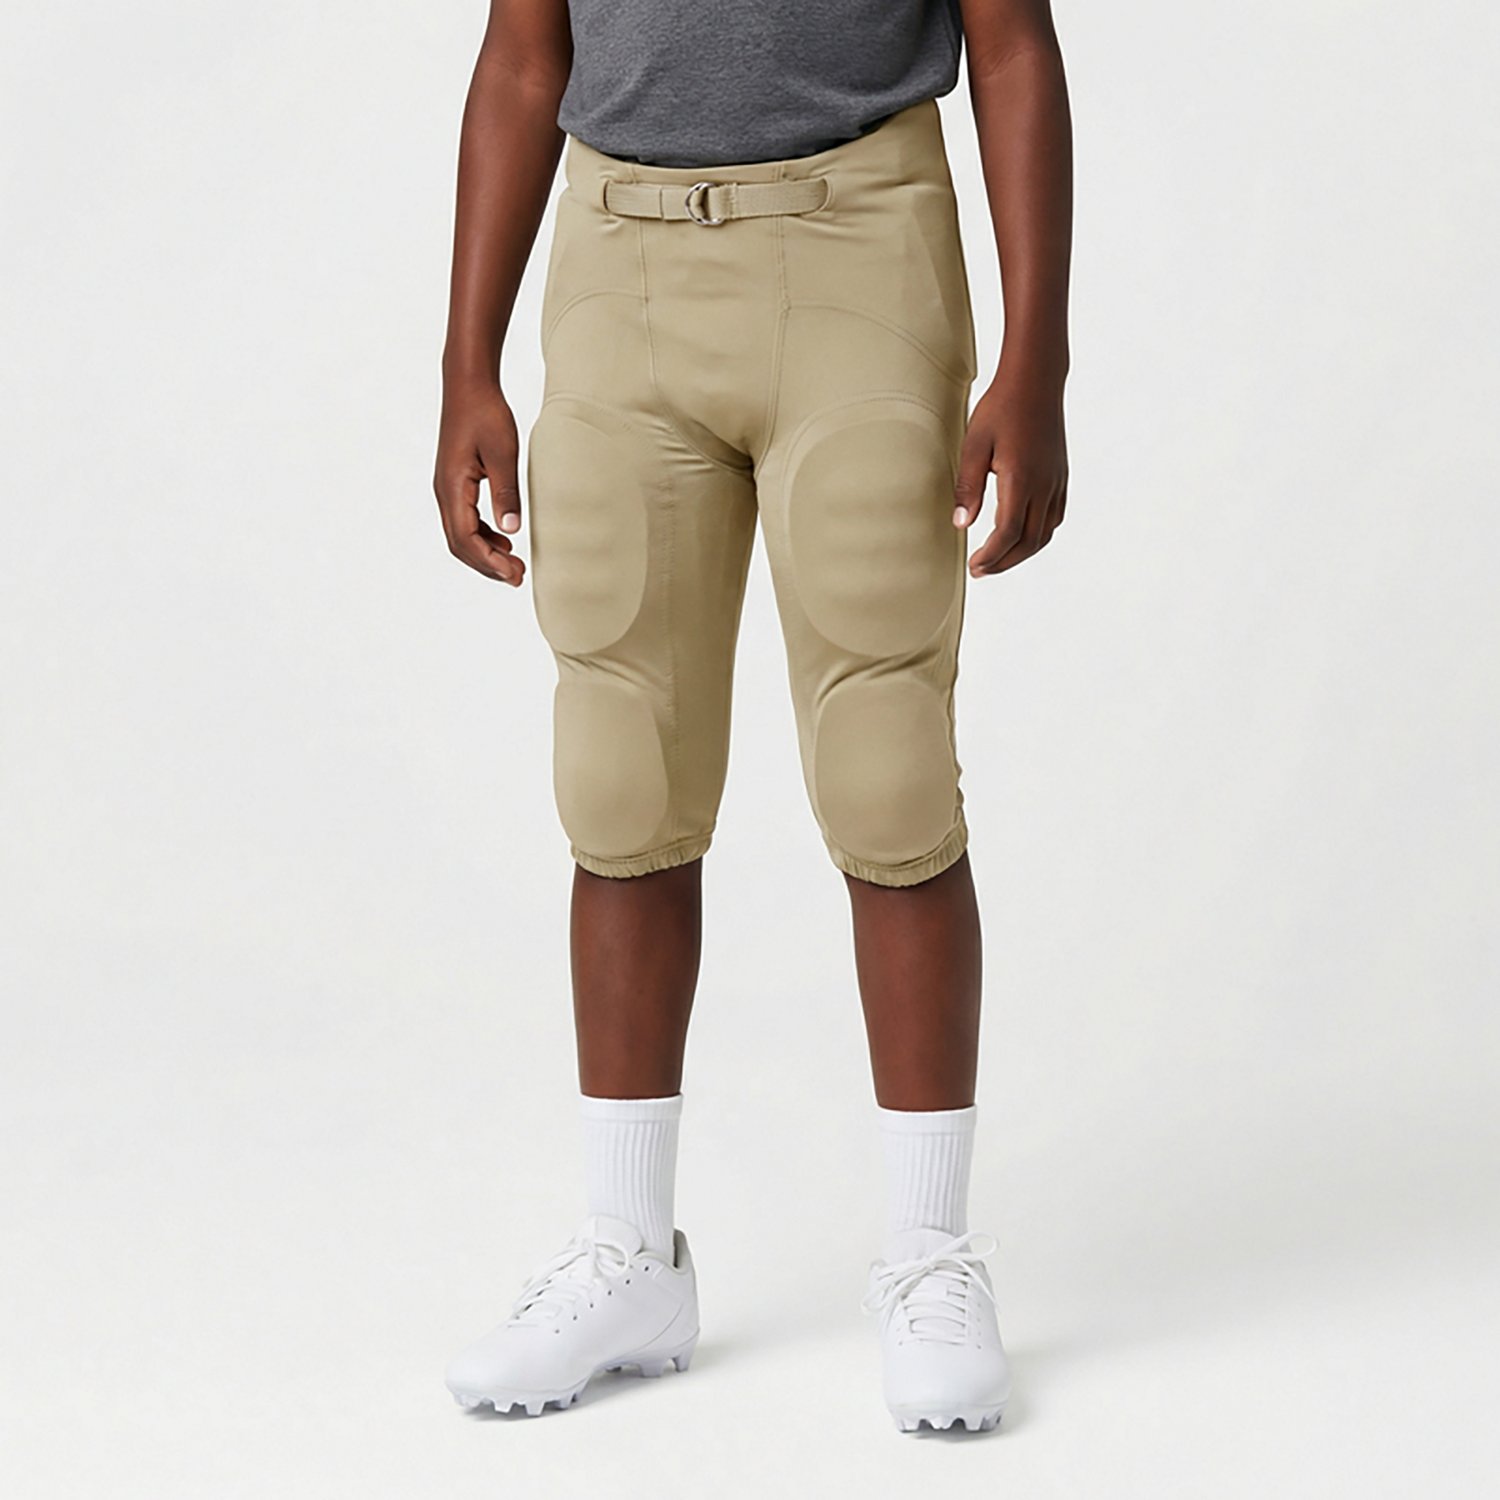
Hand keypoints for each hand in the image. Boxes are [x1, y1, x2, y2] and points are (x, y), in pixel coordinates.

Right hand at [433, 378, 524, 585]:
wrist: (468, 386)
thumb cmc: (486, 414)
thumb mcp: (503, 454)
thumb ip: (506, 493)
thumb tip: (512, 531)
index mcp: (452, 488)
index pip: (466, 539)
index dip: (490, 562)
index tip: (515, 575)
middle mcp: (444, 493)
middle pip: (460, 544)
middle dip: (488, 565)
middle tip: (519, 578)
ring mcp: (447, 489)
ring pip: (461, 535)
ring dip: (486, 553)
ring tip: (515, 565)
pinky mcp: (455, 484)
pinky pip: (465, 520)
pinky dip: (484, 536)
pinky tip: (505, 540)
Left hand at [953, 376, 1068, 577]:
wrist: (1035, 382)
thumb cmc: (1001, 409)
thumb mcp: (974, 445)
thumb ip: (968, 487)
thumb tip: (962, 523)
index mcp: (1021, 480)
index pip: (1007, 533)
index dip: (990, 556)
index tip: (973, 566)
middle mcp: (1044, 486)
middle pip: (1029, 542)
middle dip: (1004, 562)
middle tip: (980, 570)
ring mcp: (1056, 482)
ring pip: (1045, 533)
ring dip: (1022, 552)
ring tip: (998, 559)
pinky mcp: (1061, 476)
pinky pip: (1054, 517)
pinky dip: (1039, 535)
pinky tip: (1022, 536)